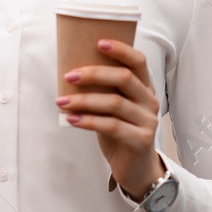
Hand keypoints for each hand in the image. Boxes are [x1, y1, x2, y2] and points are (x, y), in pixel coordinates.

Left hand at [56, 39, 165, 197]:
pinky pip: (111, 126)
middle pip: (124, 78)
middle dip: (93, 74)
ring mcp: (148, 121)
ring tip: (61, 101)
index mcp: (145, 87)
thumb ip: (103, 90)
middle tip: (69, 75)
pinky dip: (88, 121)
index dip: (121, 49)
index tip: (98, 43)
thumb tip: (71, 71)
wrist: (135, 168)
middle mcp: (150, 101)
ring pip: (114, 103)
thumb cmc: (120, 132)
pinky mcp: (141, 140)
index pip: (138, 61)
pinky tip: (72, 120)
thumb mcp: (114, 107)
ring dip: (84, 100)